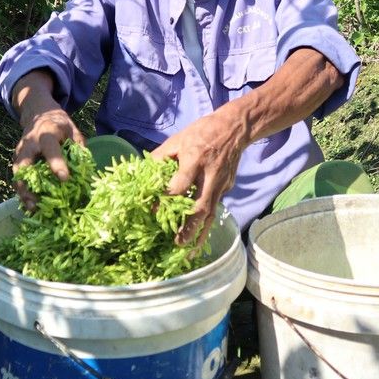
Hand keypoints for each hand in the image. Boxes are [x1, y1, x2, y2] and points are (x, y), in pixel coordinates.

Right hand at [13, 105, 84, 208]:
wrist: (38, 113)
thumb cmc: (59, 123)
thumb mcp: (73, 129)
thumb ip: (79, 145)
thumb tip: (85, 168)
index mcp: (47, 133)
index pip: (50, 149)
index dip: (57, 164)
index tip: (64, 179)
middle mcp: (30, 143)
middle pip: (24, 164)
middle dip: (28, 184)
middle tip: (36, 202)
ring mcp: (21, 151)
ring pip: (17, 173)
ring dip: (22, 191)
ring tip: (32, 208)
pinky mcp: (17, 158)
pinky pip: (17, 176)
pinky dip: (22, 190)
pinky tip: (30, 203)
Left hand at [152, 110, 248, 244]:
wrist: (235, 128)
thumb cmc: (202, 131)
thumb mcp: (178, 139)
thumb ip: (160, 157)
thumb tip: (143, 174)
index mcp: (195, 160)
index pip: (180, 186)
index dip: (166, 201)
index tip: (154, 213)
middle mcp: (210, 176)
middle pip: (200, 206)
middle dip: (189, 227)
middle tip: (177, 243)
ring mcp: (221, 184)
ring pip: (211, 213)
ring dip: (201, 233)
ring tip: (190, 250)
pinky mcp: (227, 187)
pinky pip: (215, 207)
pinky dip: (207, 223)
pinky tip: (199, 236)